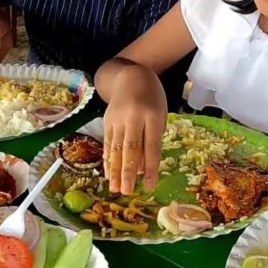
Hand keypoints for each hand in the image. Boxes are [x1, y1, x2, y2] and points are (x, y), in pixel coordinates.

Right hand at [102, 66, 166, 194]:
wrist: (131, 76)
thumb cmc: (152, 99)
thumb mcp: (160, 115)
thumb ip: (153, 139)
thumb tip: (142, 169)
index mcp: (153, 116)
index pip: (152, 147)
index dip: (150, 168)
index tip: (149, 186)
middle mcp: (134, 118)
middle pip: (131, 149)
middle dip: (128, 172)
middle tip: (127, 192)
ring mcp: (118, 119)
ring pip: (116, 148)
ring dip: (115, 170)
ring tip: (115, 188)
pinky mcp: (107, 121)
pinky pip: (108, 143)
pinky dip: (108, 160)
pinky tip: (108, 174)